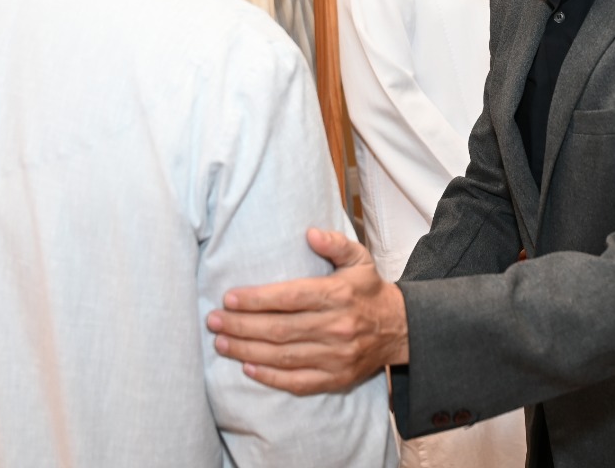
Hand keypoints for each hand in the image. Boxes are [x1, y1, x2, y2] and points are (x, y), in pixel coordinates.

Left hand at [207, 228, 408, 394]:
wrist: (400, 329)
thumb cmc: (369, 291)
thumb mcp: (359, 259)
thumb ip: (335, 244)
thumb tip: (310, 233)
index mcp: (339, 295)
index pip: (290, 298)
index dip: (256, 299)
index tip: (229, 297)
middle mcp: (336, 327)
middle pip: (279, 329)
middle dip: (241, 326)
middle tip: (213, 321)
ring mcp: (336, 356)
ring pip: (282, 356)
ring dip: (246, 351)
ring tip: (221, 343)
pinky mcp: (336, 378)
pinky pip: (297, 382)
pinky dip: (269, 377)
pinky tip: (247, 368)